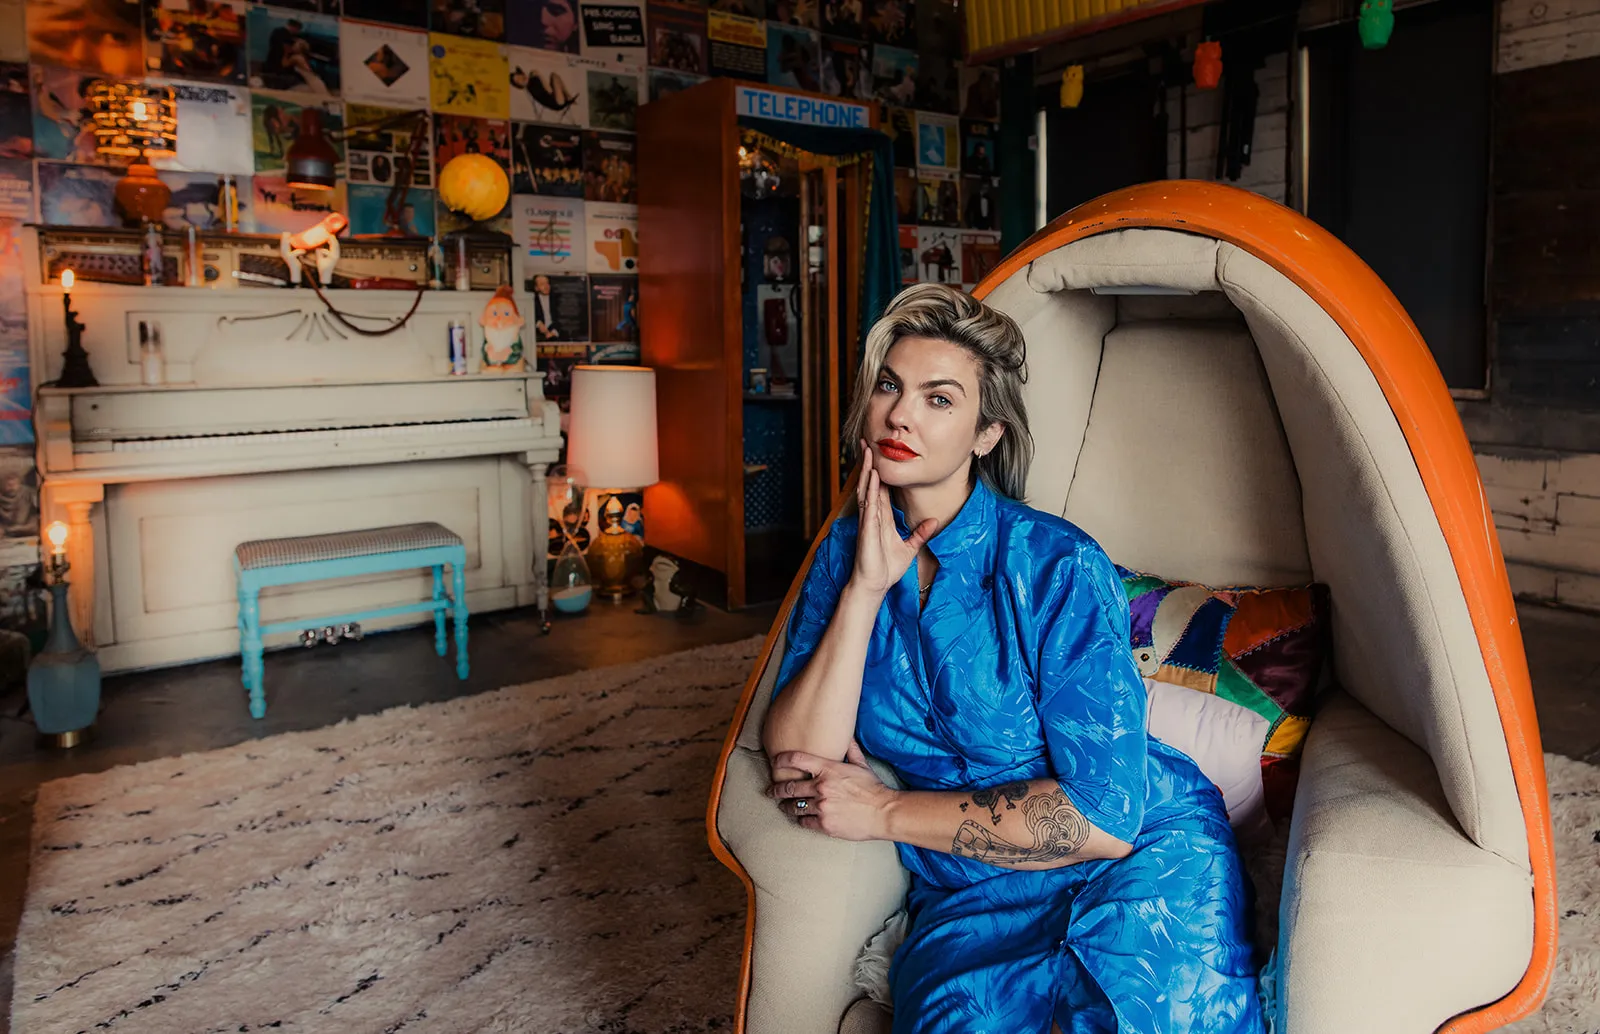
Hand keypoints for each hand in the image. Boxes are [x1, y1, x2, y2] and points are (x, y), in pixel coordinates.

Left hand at [768, 742, 895, 841]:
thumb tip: (846, 734)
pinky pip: (804, 822)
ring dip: (786, 806)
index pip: (796, 759)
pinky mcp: (825, 824)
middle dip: (776, 789)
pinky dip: (800, 819)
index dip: (781, 759)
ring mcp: (822, 807)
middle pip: (789, 787)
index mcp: (829, 769)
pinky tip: (799, 818)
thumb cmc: (873, 788)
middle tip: (771, 791)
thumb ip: (850, 749)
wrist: (884, 813)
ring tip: (783, 806)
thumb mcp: (861, 765)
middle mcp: (821, 787)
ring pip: (794, 806)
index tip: (775, 762)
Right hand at [851, 440, 936, 597]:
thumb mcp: (909, 547)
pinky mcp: (867, 528)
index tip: (879, 456)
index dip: (880, 472)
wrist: (874, 584)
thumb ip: (920, 533)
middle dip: (869, 463)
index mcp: (882, 518)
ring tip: (866, 451)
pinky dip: (871, 490)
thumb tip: (934, 521)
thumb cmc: (886, 568)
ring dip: (867, 470)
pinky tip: (873, 476)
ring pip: (867, 489)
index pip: (880, 489)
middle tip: (867, 443)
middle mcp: (873, 515)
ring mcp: (869, 520)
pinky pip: (869, 505)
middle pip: (870, 483)